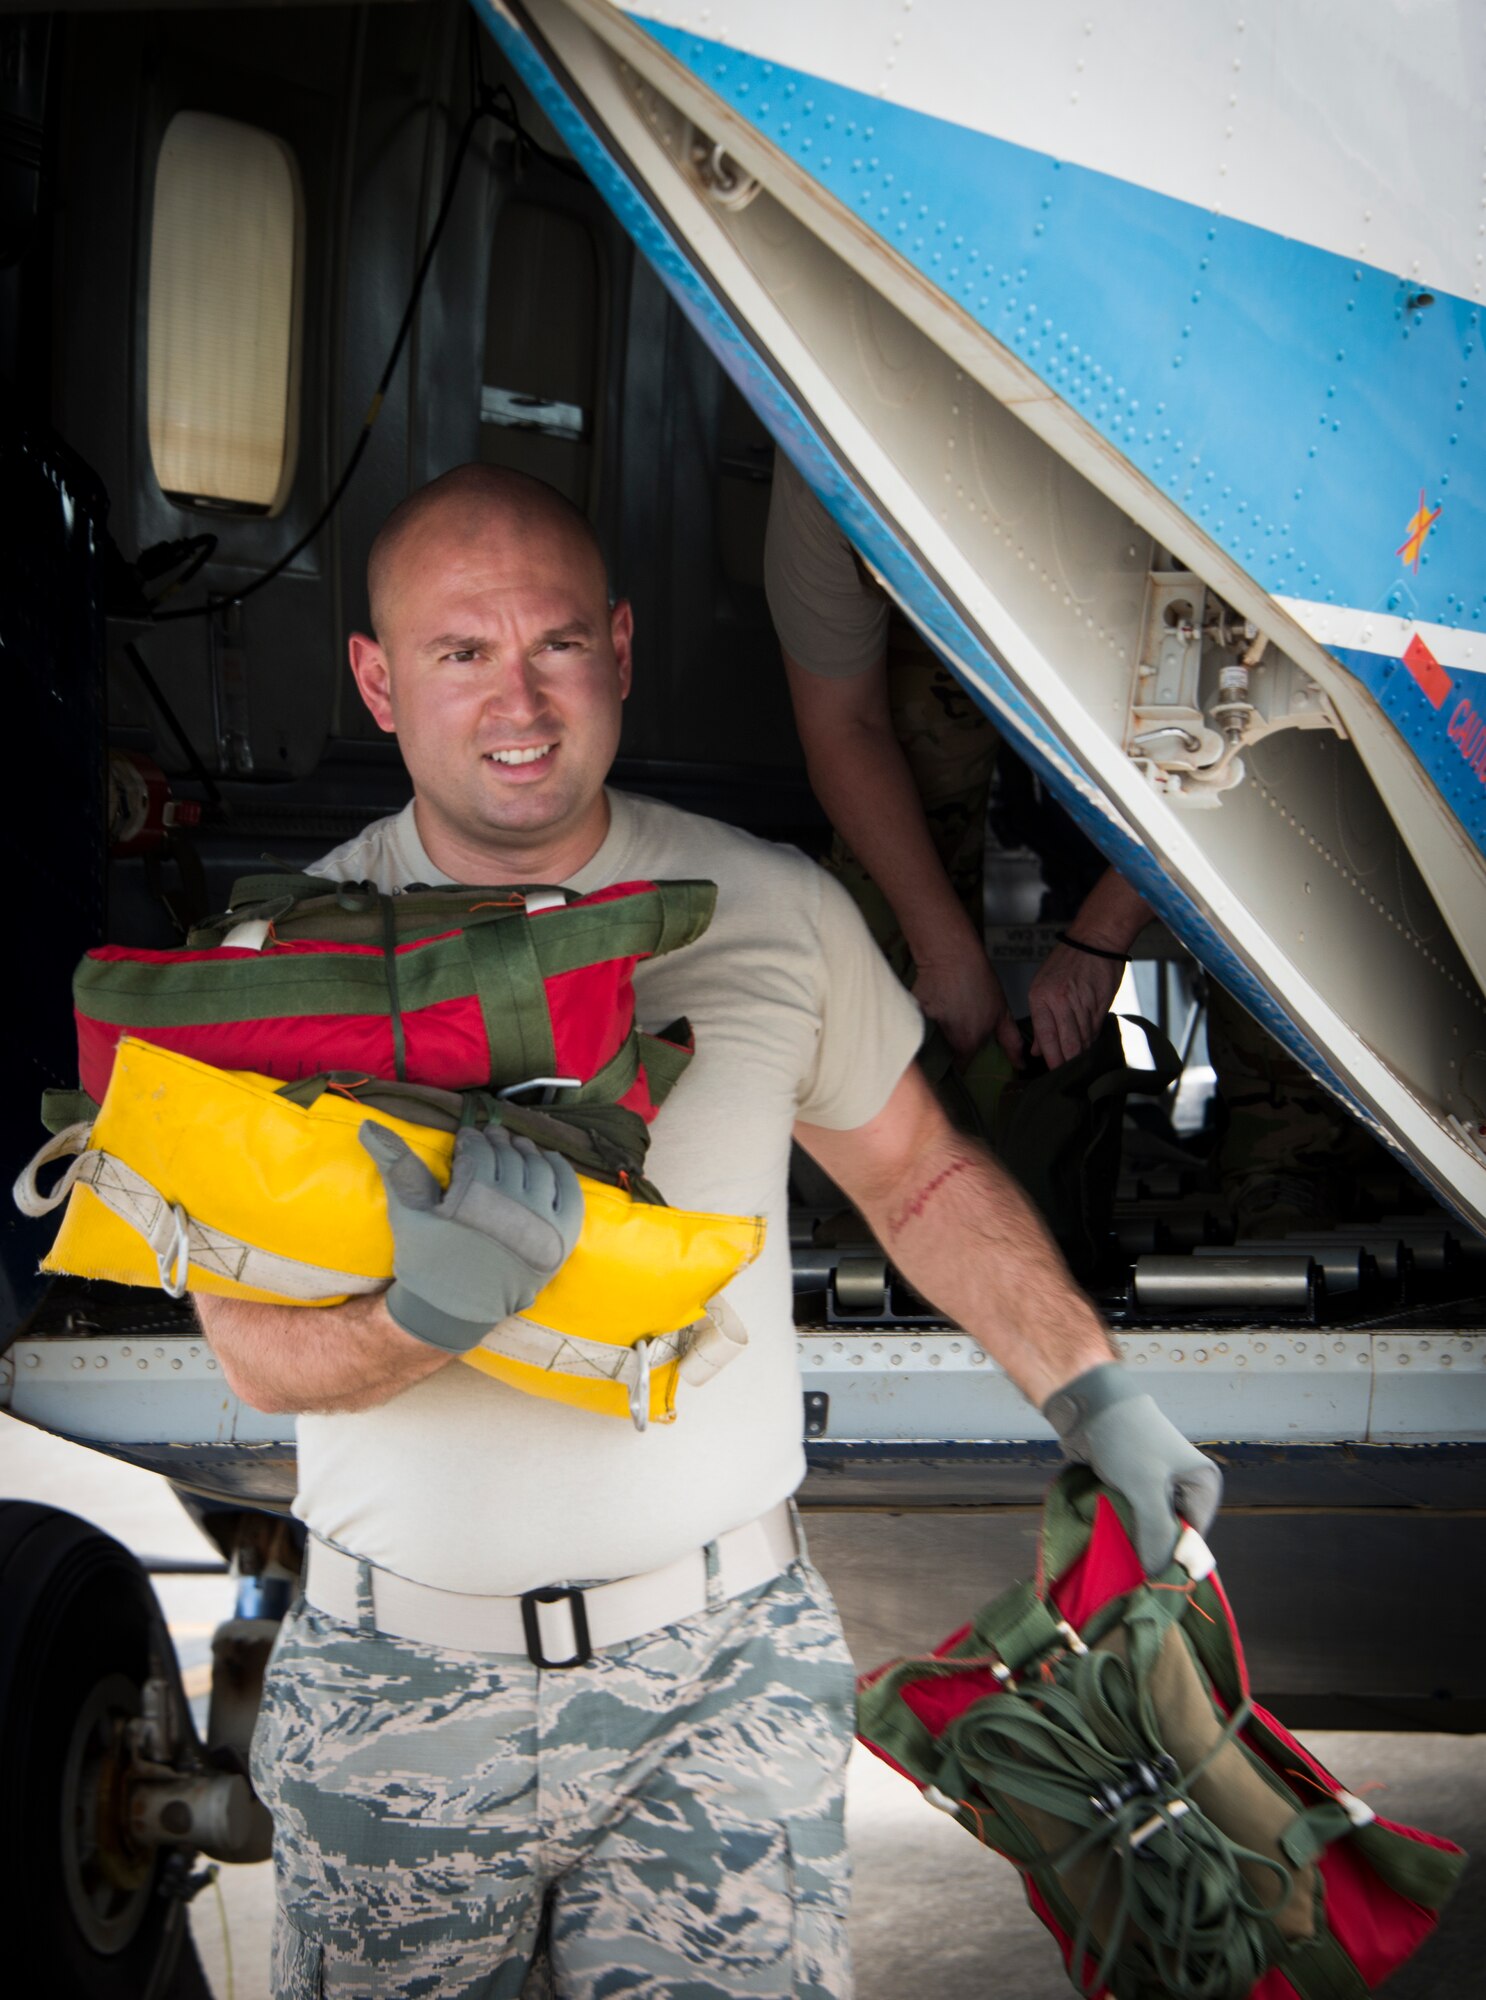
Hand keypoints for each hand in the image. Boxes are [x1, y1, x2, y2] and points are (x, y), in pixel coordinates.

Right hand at [360, 1123, 582, 1352]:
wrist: (453, 1310)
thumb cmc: (426, 1258)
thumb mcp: (407, 1210)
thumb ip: (396, 1164)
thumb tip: (367, 1125)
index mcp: (473, 1198)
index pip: (479, 1150)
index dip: (472, 1139)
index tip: (468, 1136)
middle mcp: (511, 1208)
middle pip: (510, 1156)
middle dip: (498, 1141)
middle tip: (492, 1136)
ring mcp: (541, 1224)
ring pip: (539, 1168)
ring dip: (528, 1151)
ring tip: (517, 1145)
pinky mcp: (561, 1240)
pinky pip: (570, 1194)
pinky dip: (562, 1172)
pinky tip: (550, 1160)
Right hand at [913, 949, 1023, 1064]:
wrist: (952, 957)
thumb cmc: (980, 983)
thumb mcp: (1002, 1013)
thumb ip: (1011, 1042)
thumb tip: (1021, 1065)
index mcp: (967, 1044)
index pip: (961, 1067)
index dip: (963, 1063)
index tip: (963, 1055)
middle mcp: (944, 1041)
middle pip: (943, 1057)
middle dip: (946, 1053)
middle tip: (951, 1036)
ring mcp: (925, 1028)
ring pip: (928, 1044)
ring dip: (933, 1039)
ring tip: (940, 1023)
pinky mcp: (910, 1015)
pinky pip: (915, 1027)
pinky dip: (919, 1023)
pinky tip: (926, 1012)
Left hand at [1027, 941, 1124, 1067]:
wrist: (1096, 940)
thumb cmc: (1067, 961)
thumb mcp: (1042, 985)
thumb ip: (1040, 1021)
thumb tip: (1036, 1051)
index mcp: (1040, 998)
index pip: (1047, 1038)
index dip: (1052, 1059)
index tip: (1054, 1074)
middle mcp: (1060, 1002)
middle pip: (1067, 1044)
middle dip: (1068, 1063)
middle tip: (1069, 1076)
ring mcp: (1082, 1004)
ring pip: (1082, 1040)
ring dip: (1082, 1053)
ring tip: (1080, 1065)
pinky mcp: (1100, 1005)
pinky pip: (1095, 1031)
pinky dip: (1092, 1040)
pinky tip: (1090, 1047)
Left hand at [1042, 1361, 1221, 1573]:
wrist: (1089, 1406)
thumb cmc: (1127, 1441)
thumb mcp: (1148, 1489)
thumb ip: (1157, 1534)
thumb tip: (1158, 1574)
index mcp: (1202, 1486)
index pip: (1193, 1539)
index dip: (1170, 1558)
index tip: (1145, 1576)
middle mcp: (1184, 1487)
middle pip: (1169, 1535)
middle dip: (1148, 1548)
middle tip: (1126, 1565)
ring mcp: (1155, 1487)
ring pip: (1145, 1527)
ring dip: (1130, 1537)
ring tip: (1112, 1549)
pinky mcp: (1130, 1486)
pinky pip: (1129, 1516)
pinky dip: (1118, 1523)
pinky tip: (1104, 1533)